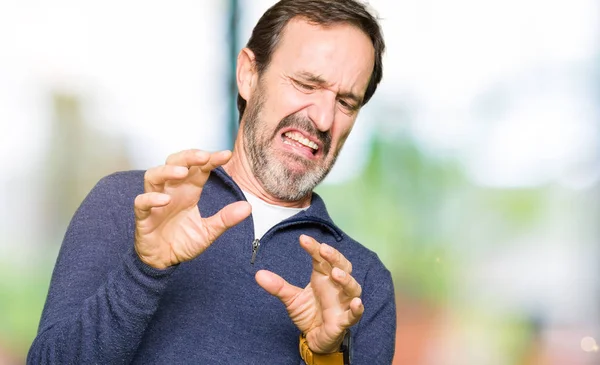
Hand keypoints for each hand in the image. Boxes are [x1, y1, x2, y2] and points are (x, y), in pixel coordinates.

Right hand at [134, 149, 250, 268]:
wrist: (163, 262)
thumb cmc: (182, 241)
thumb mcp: (209, 231)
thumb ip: (225, 219)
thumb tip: (247, 207)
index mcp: (188, 192)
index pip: (199, 169)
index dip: (211, 160)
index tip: (226, 155)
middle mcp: (172, 192)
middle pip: (174, 163)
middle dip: (188, 156)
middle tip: (203, 157)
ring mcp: (156, 202)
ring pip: (154, 176)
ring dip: (167, 171)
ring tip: (182, 173)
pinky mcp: (144, 217)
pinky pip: (141, 203)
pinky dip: (151, 198)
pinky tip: (165, 200)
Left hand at [255, 234, 362, 352]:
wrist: (315, 337)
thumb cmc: (309, 313)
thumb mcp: (291, 299)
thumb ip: (278, 286)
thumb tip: (258, 274)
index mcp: (323, 276)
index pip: (321, 258)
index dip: (314, 248)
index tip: (303, 239)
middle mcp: (336, 286)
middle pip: (341, 266)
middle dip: (334, 257)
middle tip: (323, 250)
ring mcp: (343, 302)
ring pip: (352, 287)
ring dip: (346, 279)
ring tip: (336, 273)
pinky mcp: (344, 320)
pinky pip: (355, 314)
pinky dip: (357, 308)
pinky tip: (357, 303)